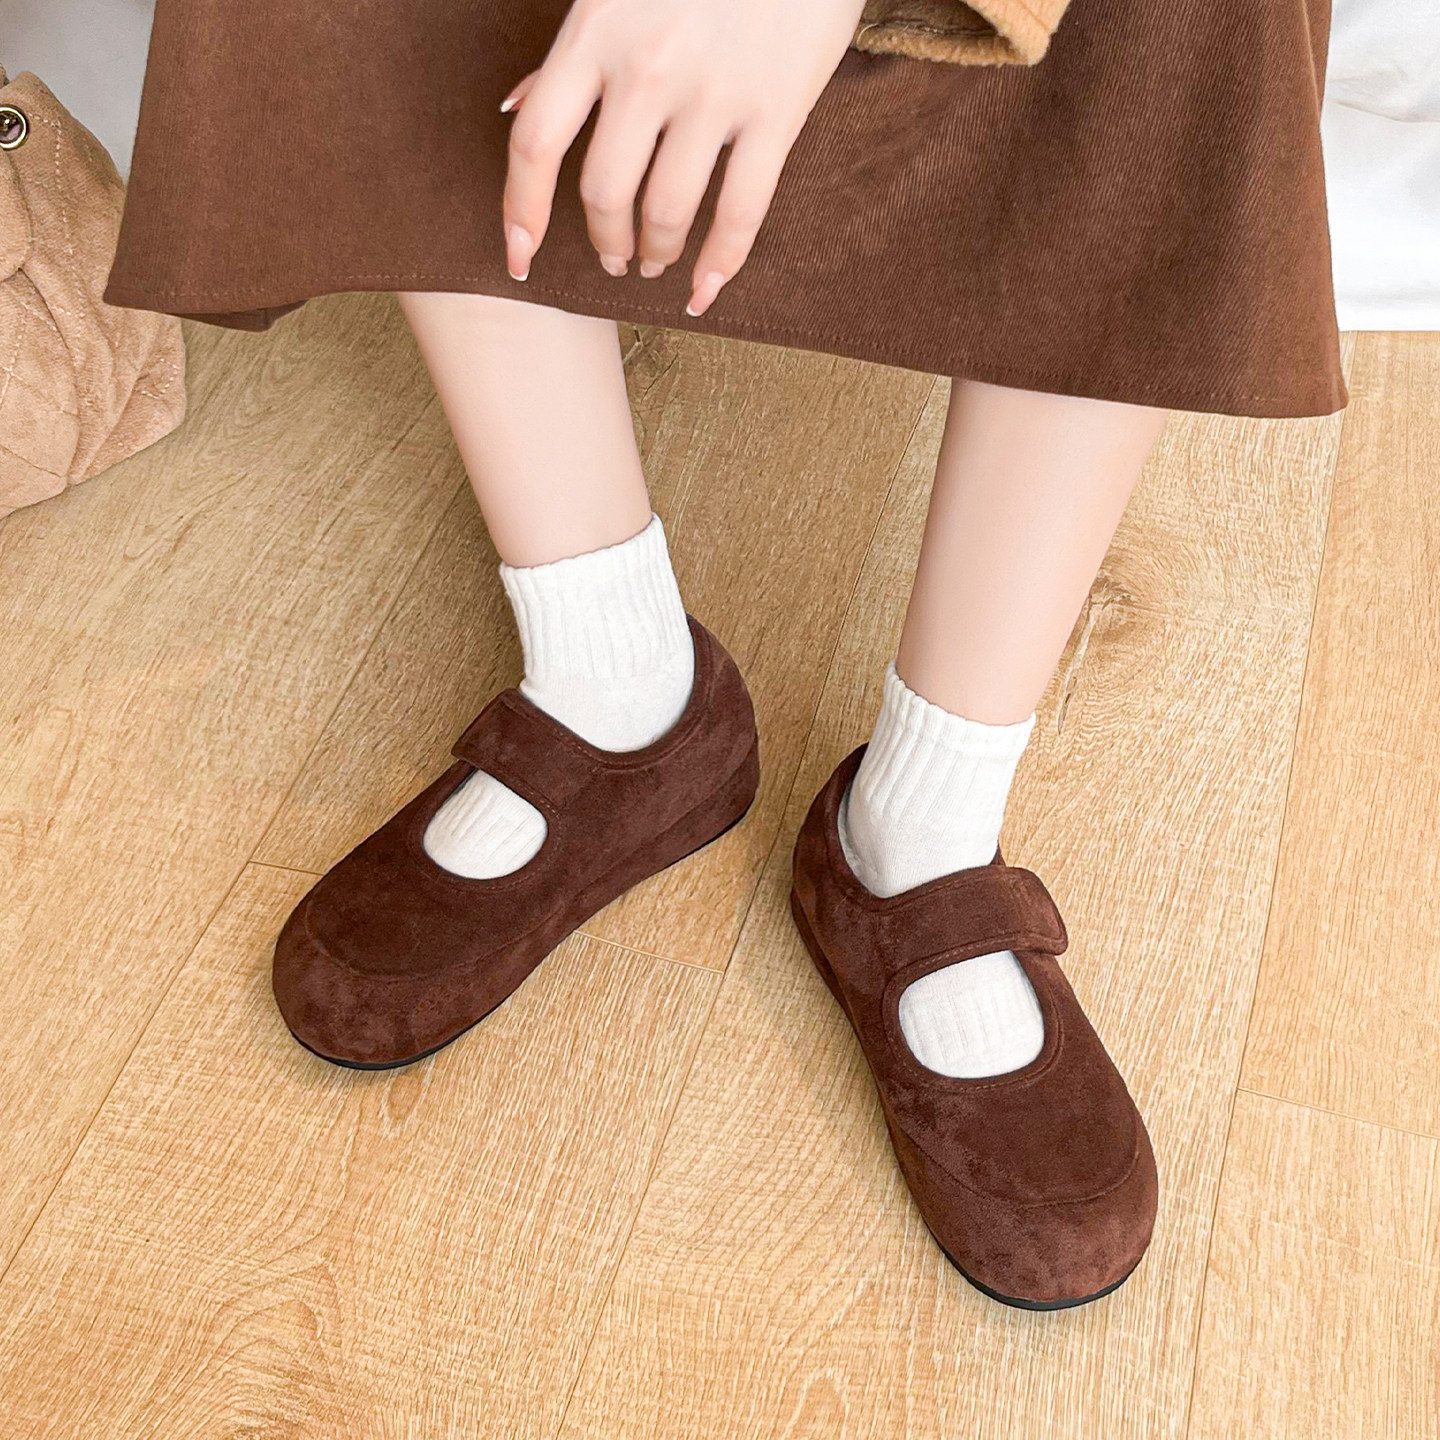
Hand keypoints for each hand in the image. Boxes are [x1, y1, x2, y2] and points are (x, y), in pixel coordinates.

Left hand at [499, 0, 868, 315]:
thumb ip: (570, 51)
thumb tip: (516, 109)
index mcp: (596, 28)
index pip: (536, 142)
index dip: (521, 211)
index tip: (519, 256)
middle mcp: (647, 65)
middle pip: (604, 191)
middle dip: (604, 239)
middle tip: (614, 256)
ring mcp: (715, 91)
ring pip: (669, 211)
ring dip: (658, 250)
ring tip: (657, 260)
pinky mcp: (778, 109)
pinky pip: (741, 211)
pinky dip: (720, 264)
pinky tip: (704, 290)